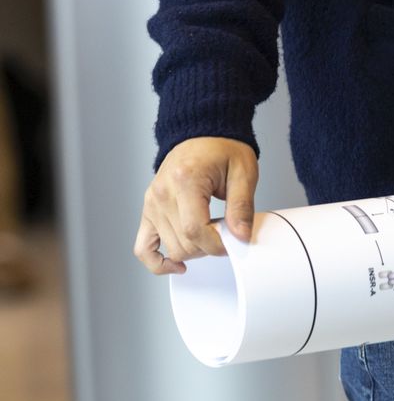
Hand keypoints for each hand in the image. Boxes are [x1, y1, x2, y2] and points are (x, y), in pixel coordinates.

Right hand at [133, 137, 257, 274]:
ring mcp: (151, 204)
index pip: (195, 230)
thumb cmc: (223, 149)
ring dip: (194, 250)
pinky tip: (177, 265)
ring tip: (211, 233)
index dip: (217, 245)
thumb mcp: (243, 173)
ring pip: (170, 248)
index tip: (234, 242)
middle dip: (210, 247)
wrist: (202, 134)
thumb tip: (240, 236)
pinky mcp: (148, 211)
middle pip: (183, 243)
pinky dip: (157, 261)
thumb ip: (242, 207)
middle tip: (228, 232)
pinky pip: (142, 246)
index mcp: (184, 181)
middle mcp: (162, 194)